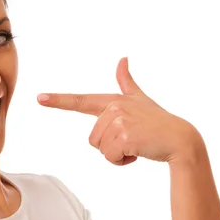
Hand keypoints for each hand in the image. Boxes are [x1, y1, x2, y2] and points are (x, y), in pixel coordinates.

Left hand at [37, 57, 201, 165]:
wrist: (180, 139)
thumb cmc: (157, 122)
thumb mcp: (140, 99)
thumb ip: (127, 82)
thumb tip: (122, 58)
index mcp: (113, 101)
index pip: (81, 101)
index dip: (59, 100)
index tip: (40, 98)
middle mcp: (114, 108)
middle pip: (93, 140)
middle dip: (111, 147)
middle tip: (133, 139)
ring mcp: (119, 120)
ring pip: (101, 150)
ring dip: (118, 154)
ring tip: (137, 144)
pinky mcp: (124, 135)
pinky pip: (111, 157)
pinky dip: (123, 161)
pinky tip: (139, 151)